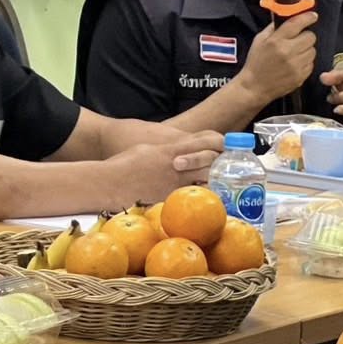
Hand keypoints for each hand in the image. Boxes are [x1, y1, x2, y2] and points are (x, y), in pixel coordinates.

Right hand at [106, 131, 223, 204]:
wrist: (110, 182)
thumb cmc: (124, 163)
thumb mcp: (147, 149)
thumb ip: (165, 150)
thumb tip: (177, 154)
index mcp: (171, 149)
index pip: (202, 142)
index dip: (217, 142)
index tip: (226, 143)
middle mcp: (176, 166)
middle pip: (210, 162)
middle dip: (222, 163)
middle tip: (232, 166)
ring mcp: (174, 184)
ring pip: (205, 181)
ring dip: (217, 181)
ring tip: (227, 183)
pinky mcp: (169, 198)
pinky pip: (191, 197)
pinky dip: (201, 197)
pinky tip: (209, 201)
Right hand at [237, 13, 317, 102]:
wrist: (254, 86)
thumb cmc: (256, 62)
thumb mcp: (259, 40)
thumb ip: (273, 28)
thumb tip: (286, 18)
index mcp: (276, 41)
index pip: (297, 23)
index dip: (307, 17)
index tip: (312, 16)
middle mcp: (288, 51)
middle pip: (310, 37)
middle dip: (306, 36)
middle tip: (299, 39)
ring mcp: (296, 65)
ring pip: (313, 50)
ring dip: (306, 49)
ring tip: (295, 53)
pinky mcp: (301, 76)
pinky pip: (311, 63)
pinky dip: (305, 62)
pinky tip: (295, 64)